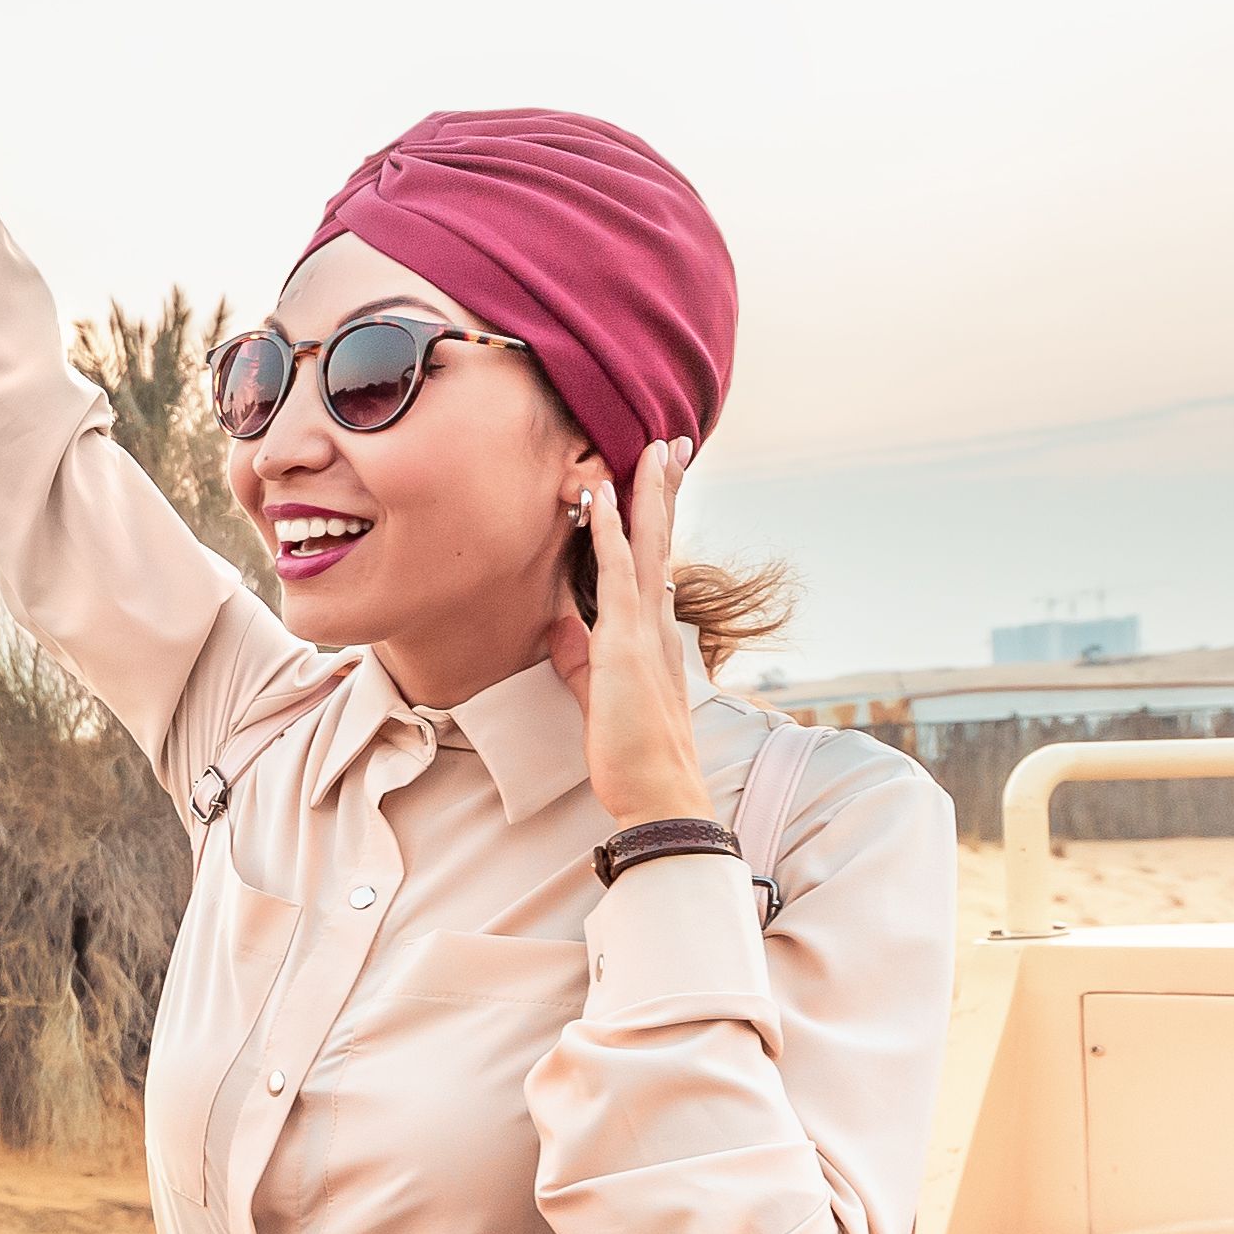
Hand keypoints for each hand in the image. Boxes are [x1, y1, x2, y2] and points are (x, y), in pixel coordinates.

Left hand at [553, 439, 719, 824]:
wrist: (658, 791)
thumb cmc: (631, 752)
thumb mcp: (597, 692)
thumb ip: (579, 657)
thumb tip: (560, 626)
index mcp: (654, 633)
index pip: (655, 561)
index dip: (655, 518)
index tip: (658, 478)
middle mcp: (657, 622)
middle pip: (660, 540)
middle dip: (666, 489)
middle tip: (672, 442)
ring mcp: (644, 629)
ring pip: (645, 545)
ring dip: (645, 494)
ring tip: (649, 449)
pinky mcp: (625, 643)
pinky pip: (615, 574)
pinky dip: (606, 532)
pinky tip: (601, 497)